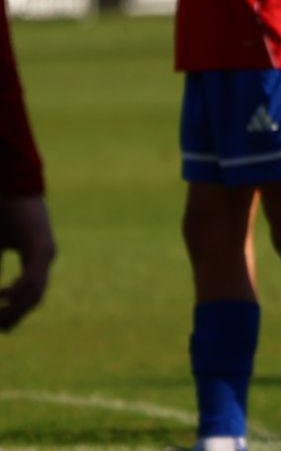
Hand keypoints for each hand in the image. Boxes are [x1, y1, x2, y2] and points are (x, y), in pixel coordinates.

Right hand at [0, 195, 54, 331]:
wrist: (11, 182)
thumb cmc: (3, 211)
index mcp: (36, 256)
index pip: (31, 292)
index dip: (17, 312)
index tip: (5, 329)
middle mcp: (46, 256)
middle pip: (35, 297)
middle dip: (16, 316)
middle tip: (2, 329)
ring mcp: (46, 251)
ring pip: (35, 290)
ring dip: (16, 307)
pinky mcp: (40, 244)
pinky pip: (34, 274)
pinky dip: (20, 288)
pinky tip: (4, 296)